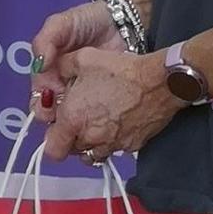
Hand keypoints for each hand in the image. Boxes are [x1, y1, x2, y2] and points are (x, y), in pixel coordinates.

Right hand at [27, 0, 125, 123]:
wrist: (123, 21)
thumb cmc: (87, 21)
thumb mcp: (60, 24)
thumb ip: (44, 40)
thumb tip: (39, 65)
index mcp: (48, 71)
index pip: (38, 94)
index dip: (41, 102)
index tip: (51, 101)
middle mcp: (63, 86)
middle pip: (52, 111)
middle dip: (55, 117)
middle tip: (65, 113)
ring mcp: (84, 94)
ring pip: (73, 116)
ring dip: (75, 120)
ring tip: (84, 115)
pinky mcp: (104, 99)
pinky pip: (96, 114)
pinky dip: (96, 118)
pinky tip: (100, 115)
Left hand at [42, 47, 180, 162]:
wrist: (160, 81)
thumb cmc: (120, 69)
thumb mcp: (83, 59)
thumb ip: (61, 69)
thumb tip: (54, 74)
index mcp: (73, 119)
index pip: (52, 150)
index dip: (52, 141)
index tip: (58, 129)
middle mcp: (90, 137)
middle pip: (72, 151)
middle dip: (71, 138)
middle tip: (79, 119)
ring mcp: (113, 145)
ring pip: (93, 154)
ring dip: (90, 143)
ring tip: (98, 123)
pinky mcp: (132, 146)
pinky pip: (115, 149)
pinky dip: (112, 141)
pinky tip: (118, 123)